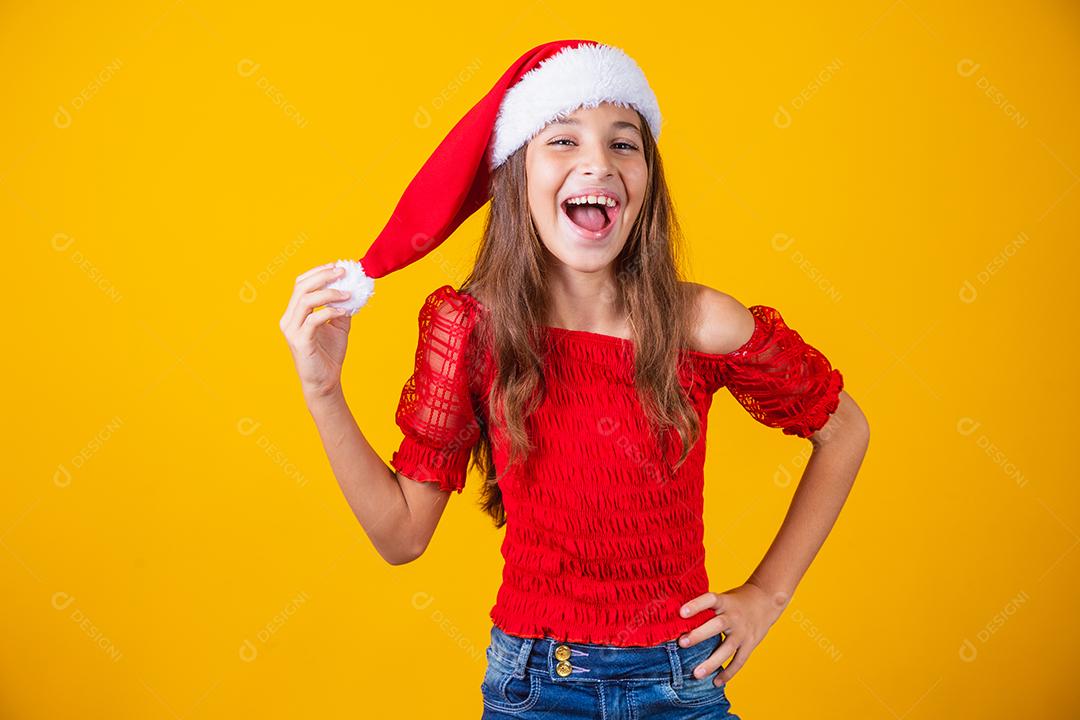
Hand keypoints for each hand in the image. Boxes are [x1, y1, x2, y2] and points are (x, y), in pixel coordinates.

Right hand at [279, 263, 352, 401]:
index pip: (300, 284)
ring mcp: (292, 330)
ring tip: (347, 293)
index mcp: (295, 312)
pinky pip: (313, 320)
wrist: (325, 381)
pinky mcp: (300, 342)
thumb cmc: (329, 353)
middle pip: (301, 287)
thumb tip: (354, 288)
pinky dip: (329, 311)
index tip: (336, 266)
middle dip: (323, 276)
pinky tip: (344, 311)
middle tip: (342, 272)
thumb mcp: (338, 325)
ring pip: (305, 300)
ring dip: (328, 293)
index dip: (317, 271)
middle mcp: (289, 319)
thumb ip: (342, 307)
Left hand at [676, 582, 787, 684]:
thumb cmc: (735, 600)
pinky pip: (739, 661)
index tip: (681, 612)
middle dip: (699, 635)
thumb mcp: (723, 597)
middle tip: (681, 643)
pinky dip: (728, 673)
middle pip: (717, 625)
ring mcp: (743, 632)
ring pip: (727, 648)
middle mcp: (734, 616)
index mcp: (725, 601)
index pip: (710, 600)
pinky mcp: (750, 644)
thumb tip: (674, 615)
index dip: (696, 605)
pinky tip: (716, 682)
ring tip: (696, 674)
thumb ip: (705, 607)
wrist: (766, 600)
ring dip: (712, 662)